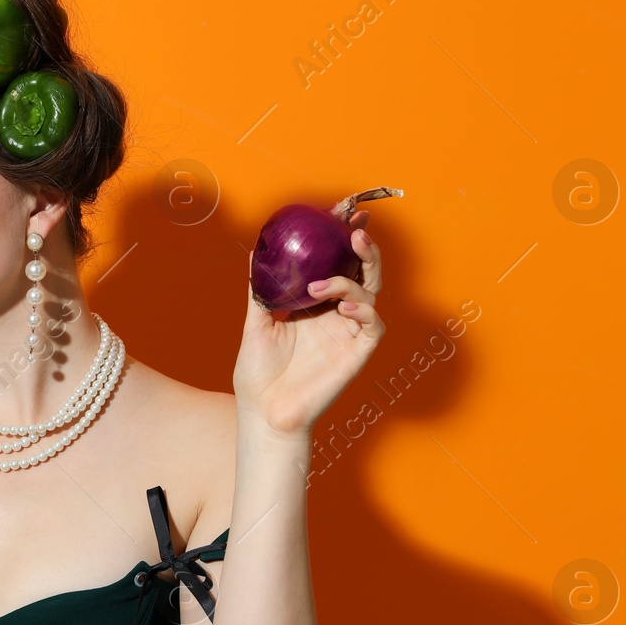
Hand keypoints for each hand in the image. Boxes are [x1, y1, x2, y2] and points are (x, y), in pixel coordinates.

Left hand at [234, 209, 384, 436]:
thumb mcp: (255, 323)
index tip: (341, 211)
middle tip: (354, 226)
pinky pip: (372, 324)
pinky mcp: (358, 353)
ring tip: (327, 278)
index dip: (343, 239)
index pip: (337, 264)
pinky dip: (362, 308)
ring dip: (354, 277)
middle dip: (364, 246)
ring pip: (371, 293)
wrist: (263, 413)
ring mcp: (349, 333)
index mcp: (316, 306)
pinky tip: (340, 304)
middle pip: (363, 272)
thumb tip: (253, 253)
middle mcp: (337, 316)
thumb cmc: (258, 374)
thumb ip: (259, 290)